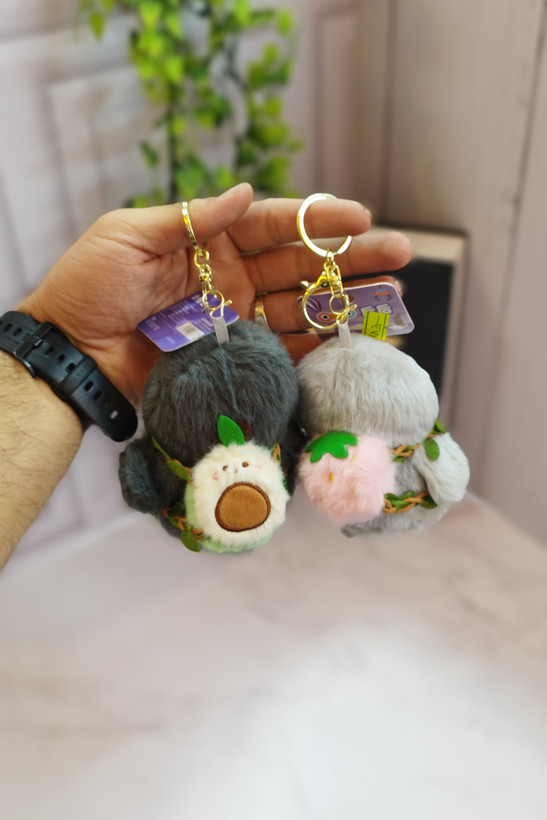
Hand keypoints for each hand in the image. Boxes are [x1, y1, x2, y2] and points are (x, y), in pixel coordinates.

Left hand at [18, 183, 410, 403]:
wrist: (70, 354)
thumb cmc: (88, 286)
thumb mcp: (128, 237)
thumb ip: (189, 218)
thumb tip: (245, 191)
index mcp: (207, 240)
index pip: (273, 224)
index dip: (317, 220)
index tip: (361, 215)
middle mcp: (230, 278)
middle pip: (300, 265)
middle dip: (350, 258)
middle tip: (400, 254)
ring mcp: (236, 320)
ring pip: (302, 307)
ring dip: (347, 302)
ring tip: (394, 296)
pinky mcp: (236, 359)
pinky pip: (284, 352)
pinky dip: (319, 348)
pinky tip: (355, 340)